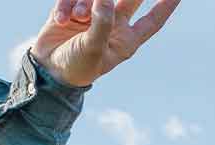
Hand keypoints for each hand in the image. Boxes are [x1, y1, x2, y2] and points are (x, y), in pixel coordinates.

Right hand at [31, 0, 179, 87]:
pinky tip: (60, 20)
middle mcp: (115, 24)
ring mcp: (94, 15)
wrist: (48, 68)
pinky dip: (66, 5)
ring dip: (85, 4)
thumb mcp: (93, 48)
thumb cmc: (78, 65)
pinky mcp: (73, 8)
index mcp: (127, 40)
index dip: (165, 6)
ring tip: (76, 19)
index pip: (153, 20)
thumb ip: (102, 23)